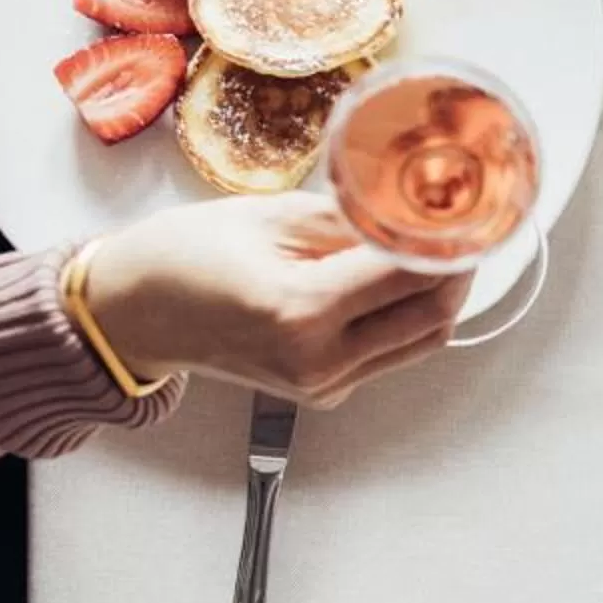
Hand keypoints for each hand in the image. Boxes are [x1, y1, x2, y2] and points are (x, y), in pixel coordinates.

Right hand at [77, 194, 471, 406]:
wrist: (132, 314)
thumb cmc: (184, 257)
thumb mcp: (271, 216)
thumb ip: (353, 219)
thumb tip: (417, 211)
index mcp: (301, 310)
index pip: (411, 274)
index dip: (451, 240)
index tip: (469, 210)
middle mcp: (318, 359)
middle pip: (431, 316)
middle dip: (458, 269)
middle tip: (465, 226)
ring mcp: (323, 384)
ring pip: (422, 342)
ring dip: (440, 296)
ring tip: (438, 249)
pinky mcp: (324, 392)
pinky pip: (391, 355)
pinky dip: (407, 318)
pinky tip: (399, 281)